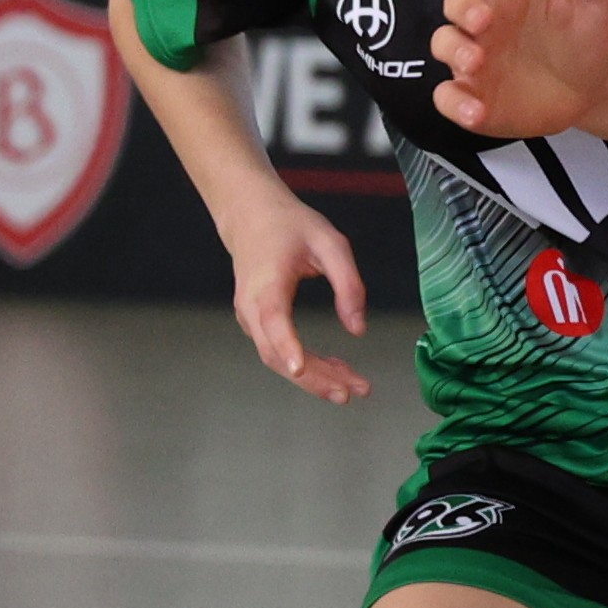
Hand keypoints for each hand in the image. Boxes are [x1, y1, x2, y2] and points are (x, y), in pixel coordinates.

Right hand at [218, 201, 369, 404]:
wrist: (251, 215)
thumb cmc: (290, 226)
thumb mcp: (330, 243)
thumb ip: (348, 284)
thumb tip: (358, 329)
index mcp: (267, 283)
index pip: (273, 319)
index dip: (287, 346)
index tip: (299, 369)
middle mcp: (251, 305)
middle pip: (276, 353)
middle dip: (314, 378)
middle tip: (352, 391)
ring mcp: (249, 318)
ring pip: (277, 360)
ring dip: (314, 377)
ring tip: (353, 385)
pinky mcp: (256, 323)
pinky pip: (278, 352)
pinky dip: (306, 365)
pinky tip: (336, 367)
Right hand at [430, 0, 607, 137]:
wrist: (597, 84)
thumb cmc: (588, 31)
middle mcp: (484, 20)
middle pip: (455, 2)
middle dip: (463, 8)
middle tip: (485, 19)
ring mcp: (476, 58)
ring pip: (444, 45)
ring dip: (454, 50)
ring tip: (477, 61)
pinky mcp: (476, 96)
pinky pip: (449, 97)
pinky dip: (455, 104)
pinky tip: (476, 111)